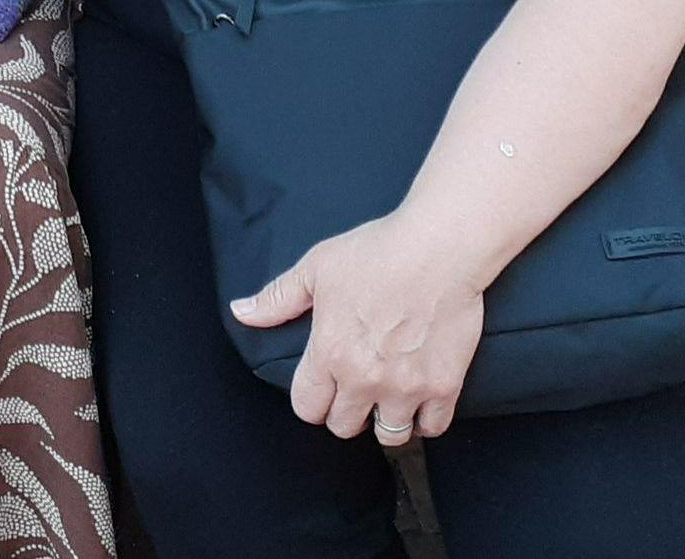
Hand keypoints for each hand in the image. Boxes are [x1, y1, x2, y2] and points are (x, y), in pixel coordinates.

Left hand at [230, 213, 487, 441]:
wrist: (440, 248)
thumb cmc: (376, 252)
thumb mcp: (317, 268)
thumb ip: (278, 298)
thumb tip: (240, 312)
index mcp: (330, 353)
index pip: (307, 408)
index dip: (313, 401)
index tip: (324, 388)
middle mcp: (364, 378)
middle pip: (344, 426)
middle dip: (346, 412)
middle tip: (357, 391)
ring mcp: (406, 386)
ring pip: (389, 436)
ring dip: (385, 421)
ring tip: (387, 400)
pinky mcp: (444, 385)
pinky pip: (432, 427)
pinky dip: (425, 420)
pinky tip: (420, 402)